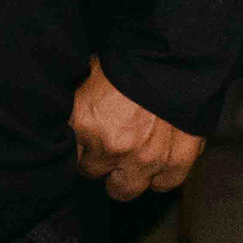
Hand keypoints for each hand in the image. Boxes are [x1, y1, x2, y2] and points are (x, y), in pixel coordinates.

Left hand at [70, 59, 202, 200]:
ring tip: (129, 159)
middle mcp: (113, 147)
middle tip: (105, 148)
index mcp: (84, 123)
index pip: (67, 153)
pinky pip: (164, 184)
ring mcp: (146, 158)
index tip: (83, 137)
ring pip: (124, 189)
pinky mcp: (177, 160)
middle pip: (92, 174)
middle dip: (96, 162)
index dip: (76, 142)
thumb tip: (66, 115)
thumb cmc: (128, 59)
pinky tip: (157, 163)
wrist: (174, 53)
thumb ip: (76, 102)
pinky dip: (161, 175)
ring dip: (125, 175)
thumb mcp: (87, 73)